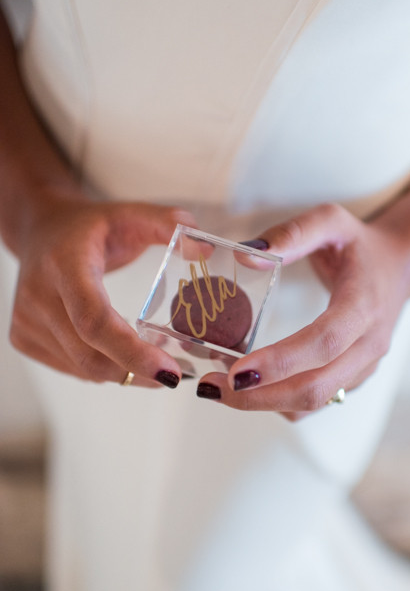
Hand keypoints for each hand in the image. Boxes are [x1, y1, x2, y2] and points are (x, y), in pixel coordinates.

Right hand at [9, 190, 194, 386]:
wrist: (40, 230)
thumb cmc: (90, 227)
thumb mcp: (129, 213)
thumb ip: (167, 223)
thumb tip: (204, 248)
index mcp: (64, 264)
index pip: (94, 320)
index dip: (132, 351)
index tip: (169, 371)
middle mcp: (38, 295)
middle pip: (89, 354)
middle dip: (136, 372)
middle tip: (174, 376)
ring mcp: (26, 320)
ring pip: (82, 367)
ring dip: (122, 373)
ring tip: (155, 365)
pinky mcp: (23, 337)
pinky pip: (71, 368)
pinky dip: (103, 369)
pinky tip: (124, 357)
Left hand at [196, 201, 409, 419]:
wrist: (400, 267)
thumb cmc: (361, 244)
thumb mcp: (331, 220)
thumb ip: (292, 233)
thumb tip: (246, 257)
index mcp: (364, 305)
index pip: (323, 343)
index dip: (281, 361)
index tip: (237, 371)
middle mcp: (369, 344)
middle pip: (316, 387)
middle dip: (260, 396)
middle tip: (210, 388)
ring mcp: (364, 367)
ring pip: (313, 402)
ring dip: (264, 403)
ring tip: (218, 389)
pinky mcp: (353, 378)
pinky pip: (314, 403)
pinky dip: (278, 402)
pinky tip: (247, 388)